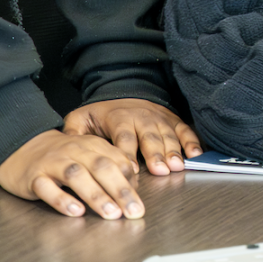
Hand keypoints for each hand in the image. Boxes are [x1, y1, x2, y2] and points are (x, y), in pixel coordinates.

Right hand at [0, 128, 147, 218]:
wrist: (22, 147)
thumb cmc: (62, 156)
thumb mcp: (89, 154)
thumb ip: (111, 165)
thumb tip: (133, 185)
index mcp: (93, 145)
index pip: (117, 161)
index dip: (130, 182)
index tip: (139, 203)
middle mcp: (75, 151)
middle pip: (102, 167)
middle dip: (120, 190)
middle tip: (133, 211)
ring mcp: (53, 163)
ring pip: (77, 176)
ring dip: (96, 195)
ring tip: (110, 213)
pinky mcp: (34, 177)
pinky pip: (47, 188)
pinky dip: (62, 199)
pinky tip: (75, 211)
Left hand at [62, 98, 201, 176]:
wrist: (125, 91)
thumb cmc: (102, 113)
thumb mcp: (81, 118)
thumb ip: (73, 132)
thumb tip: (67, 146)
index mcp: (119, 117)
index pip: (123, 136)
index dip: (127, 153)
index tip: (129, 169)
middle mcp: (141, 117)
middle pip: (149, 137)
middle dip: (155, 154)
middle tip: (160, 170)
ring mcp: (159, 118)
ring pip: (168, 135)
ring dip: (174, 151)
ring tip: (177, 166)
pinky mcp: (172, 120)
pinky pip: (185, 130)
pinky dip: (191, 141)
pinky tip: (195, 154)